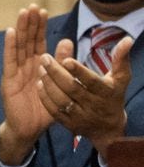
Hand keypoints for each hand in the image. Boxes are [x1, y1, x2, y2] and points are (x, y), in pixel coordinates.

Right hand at [0, 5, 54, 164]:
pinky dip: (9, 46)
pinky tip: (10, 32)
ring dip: (20, 29)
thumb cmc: (44, 109)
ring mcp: (16, 72)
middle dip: (30, 23)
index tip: (43, 11)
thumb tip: (68, 40)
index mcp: (38, 66)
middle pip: (27, 40)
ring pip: (19, 46)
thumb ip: (62, 63)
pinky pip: (9, 61)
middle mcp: (25, 66)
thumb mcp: (58, 84)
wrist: (29, 129)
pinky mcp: (9, 81)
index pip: (38, 42)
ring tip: (23, 13)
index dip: (40, 27)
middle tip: (33, 6)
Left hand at [39, 35, 132, 154]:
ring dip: (48, 84)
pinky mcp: (69, 124)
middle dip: (56, 73)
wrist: (108, 128)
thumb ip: (120, 59)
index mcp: (107, 92)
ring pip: (61, 100)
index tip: (66, 60)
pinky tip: (39, 84)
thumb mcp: (120, 78)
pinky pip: (54, 111)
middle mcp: (93, 105)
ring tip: (41, 68)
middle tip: (44, 58)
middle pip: (72, 89)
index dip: (79, 72)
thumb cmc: (113, 95)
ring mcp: (80, 116)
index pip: (92, 82)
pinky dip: (45, 98)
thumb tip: (127, 39)